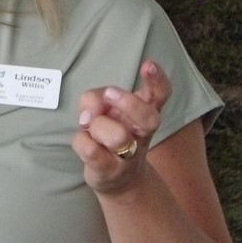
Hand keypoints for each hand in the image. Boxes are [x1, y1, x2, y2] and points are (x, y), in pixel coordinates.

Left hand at [72, 60, 171, 194]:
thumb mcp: (103, 108)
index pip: (161, 95)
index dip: (158, 80)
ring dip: (97, 125)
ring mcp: (128, 157)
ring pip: (117, 136)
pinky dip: (81, 140)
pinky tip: (83, 139)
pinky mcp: (108, 170)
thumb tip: (91, 108)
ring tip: (90, 127)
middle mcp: (143, 135)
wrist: (115, 178)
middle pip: (148, 119)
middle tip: (109, 94)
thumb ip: (96, 98)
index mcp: (146, 114)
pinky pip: (91, 150)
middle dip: (127, 103)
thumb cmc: (109, 132)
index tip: (148, 64)